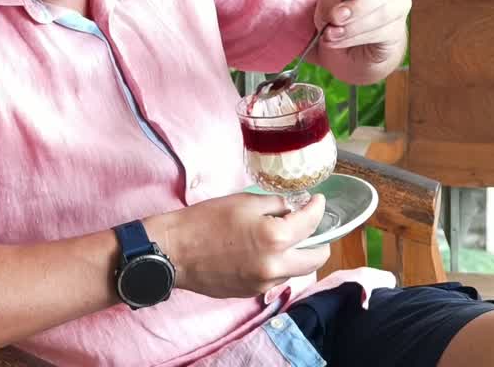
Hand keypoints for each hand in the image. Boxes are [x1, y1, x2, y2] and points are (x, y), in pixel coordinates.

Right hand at [145, 192, 329, 298]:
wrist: (174, 251)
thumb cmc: (205, 221)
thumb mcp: (244, 202)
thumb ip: (275, 205)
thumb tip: (291, 210)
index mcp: (275, 238)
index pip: (311, 223)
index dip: (318, 208)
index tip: (317, 201)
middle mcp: (275, 266)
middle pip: (316, 259)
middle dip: (319, 241)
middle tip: (310, 227)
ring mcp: (263, 283)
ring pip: (296, 270)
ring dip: (296, 255)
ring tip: (281, 239)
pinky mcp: (251, 292)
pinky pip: (275, 278)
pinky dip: (276, 265)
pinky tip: (261, 252)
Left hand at [314, 0, 410, 63]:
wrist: (345, 41)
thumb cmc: (337, 8)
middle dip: (358, 6)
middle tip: (336, 17)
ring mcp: (400, 4)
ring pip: (384, 12)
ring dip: (353, 25)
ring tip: (331, 33)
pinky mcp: (398, 30)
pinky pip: (382, 32)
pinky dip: (355, 37)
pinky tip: (338, 40)